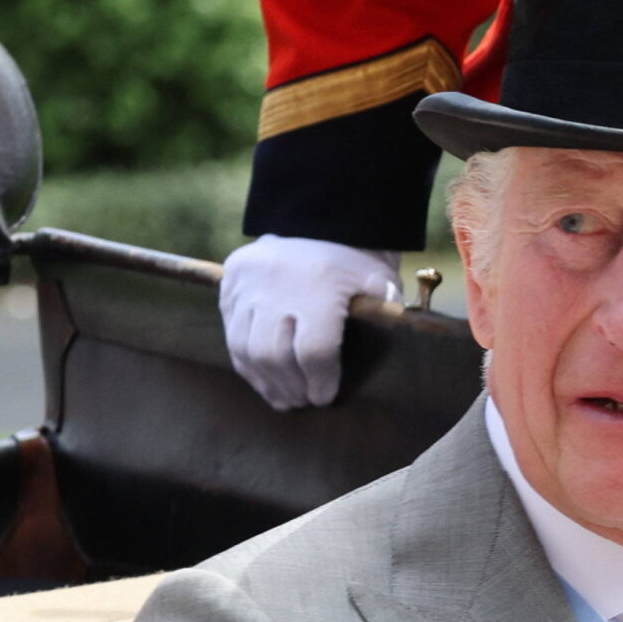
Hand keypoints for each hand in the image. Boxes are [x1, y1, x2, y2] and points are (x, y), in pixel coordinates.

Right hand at [219, 235, 401, 410]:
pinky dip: (246, 363)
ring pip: (245, 348)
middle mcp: (276, 285)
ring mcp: (247, 285)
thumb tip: (393, 333)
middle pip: (274, 355)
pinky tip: (264, 379)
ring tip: (285, 398)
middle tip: (304, 401)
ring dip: (265, 380)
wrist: (316, 220)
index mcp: (319, 286)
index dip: (320, 381)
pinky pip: (230, 333)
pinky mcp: (230, 285)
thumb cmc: (355, 261)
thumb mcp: (378, 280)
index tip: (325, 397)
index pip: (313, 351)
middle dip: (291, 386)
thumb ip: (385, 310)